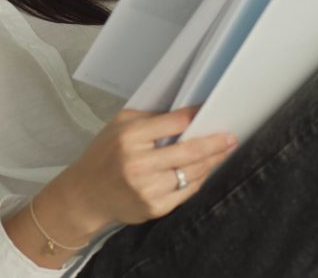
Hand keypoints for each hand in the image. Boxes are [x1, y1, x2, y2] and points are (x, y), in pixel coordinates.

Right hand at [47, 105, 237, 232]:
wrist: (86, 194)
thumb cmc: (104, 155)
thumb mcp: (119, 126)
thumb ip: (150, 119)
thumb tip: (186, 116)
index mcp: (130, 137)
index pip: (174, 122)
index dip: (196, 115)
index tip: (211, 110)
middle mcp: (139, 163)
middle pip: (190, 150)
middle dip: (215, 143)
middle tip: (231, 137)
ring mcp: (148, 188)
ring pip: (193, 172)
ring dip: (212, 161)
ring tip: (223, 151)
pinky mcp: (155, 207)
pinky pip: (187, 191)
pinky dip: (198, 179)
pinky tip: (204, 170)